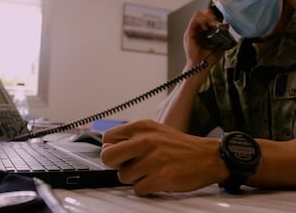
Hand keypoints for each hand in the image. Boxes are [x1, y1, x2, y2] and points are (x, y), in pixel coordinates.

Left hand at [101, 120, 226, 195]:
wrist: (208, 157)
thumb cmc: (180, 145)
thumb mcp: (154, 130)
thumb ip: (132, 137)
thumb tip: (108, 147)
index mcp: (142, 126)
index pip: (108, 137)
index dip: (111, 148)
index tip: (119, 153)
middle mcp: (145, 141)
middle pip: (108, 157)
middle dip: (115, 164)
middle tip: (127, 165)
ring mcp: (152, 160)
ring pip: (123, 176)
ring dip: (134, 178)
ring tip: (148, 172)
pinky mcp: (160, 178)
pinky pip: (138, 189)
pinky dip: (145, 188)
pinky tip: (155, 180)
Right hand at [184, 9, 224, 68]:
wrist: (201, 66)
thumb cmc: (208, 58)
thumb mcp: (220, 45)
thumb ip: (223, 35)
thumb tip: (226, 25)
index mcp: (205, 33)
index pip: (208, 18)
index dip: (214, 18)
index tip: (220, 24)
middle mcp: (198, 30)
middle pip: (204, 14)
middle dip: (211, 16)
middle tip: (216, 23)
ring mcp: (193, 31)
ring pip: (199, 15)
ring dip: (207, 18)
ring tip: (212, 25)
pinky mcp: (189, 33)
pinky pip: (194, 20)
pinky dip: (202, 20)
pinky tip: (207, 27)